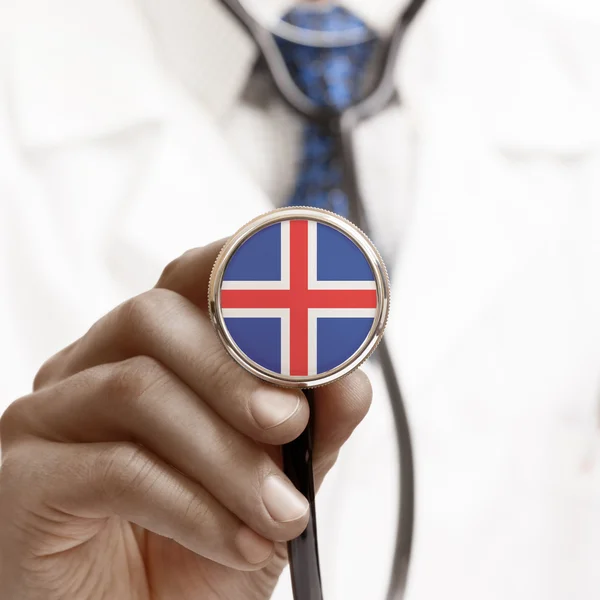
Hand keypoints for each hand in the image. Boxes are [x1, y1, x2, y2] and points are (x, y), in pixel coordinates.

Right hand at [0, 240, 371, 599]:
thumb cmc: (202, 548)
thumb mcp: (277, 481)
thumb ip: (313, 427)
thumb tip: (351, 381)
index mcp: (150, 352)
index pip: (188, 280)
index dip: (243, 274)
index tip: (307, 305)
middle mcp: (92, 368)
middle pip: (153, 316)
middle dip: (235, 371)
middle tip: (290, 424)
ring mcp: (49, 417)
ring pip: (137, 388)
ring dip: (227, 455)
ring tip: (280, 512)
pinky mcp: (24, 480)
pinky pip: (113, 466)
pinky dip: (193, 507)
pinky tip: (237, 542)